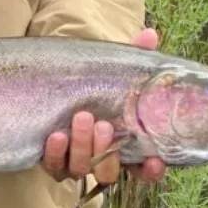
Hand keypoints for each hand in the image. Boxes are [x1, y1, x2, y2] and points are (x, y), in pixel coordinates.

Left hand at [40, 27, 167, 184]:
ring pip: (82, 169)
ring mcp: (76, 163)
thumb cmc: (94, 85)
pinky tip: (56, 135)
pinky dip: (55, 153)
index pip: (144, 168)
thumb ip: (134, 58)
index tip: (154, 161)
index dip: (151, 170)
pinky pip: (54, 167)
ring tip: (82, 118)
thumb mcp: (113, 71)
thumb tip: (149, 34)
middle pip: (109, 172)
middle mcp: (100, 159)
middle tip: (103, 125)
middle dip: (107, 152)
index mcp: (123, 145)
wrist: (54, 88)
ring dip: (83, 147)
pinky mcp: (53, 162)